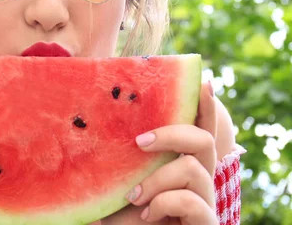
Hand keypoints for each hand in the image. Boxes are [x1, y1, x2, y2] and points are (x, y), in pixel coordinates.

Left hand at [101, 81, 217, 224]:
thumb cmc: (121, 214)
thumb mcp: (116, 180)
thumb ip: (117, 156)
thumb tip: (85, 120)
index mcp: (178, 162)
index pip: (198, 129)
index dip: (205, 107)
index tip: (203, 82)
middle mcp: (197, 179)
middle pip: (203, 140)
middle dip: (171, 134)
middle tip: (138, 142)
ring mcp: (203, 201)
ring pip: (194, 170)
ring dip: (158, 179)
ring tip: (133, 196)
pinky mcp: (204, 222)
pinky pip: (193, 202)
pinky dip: (164, 203)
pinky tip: (147, 214)